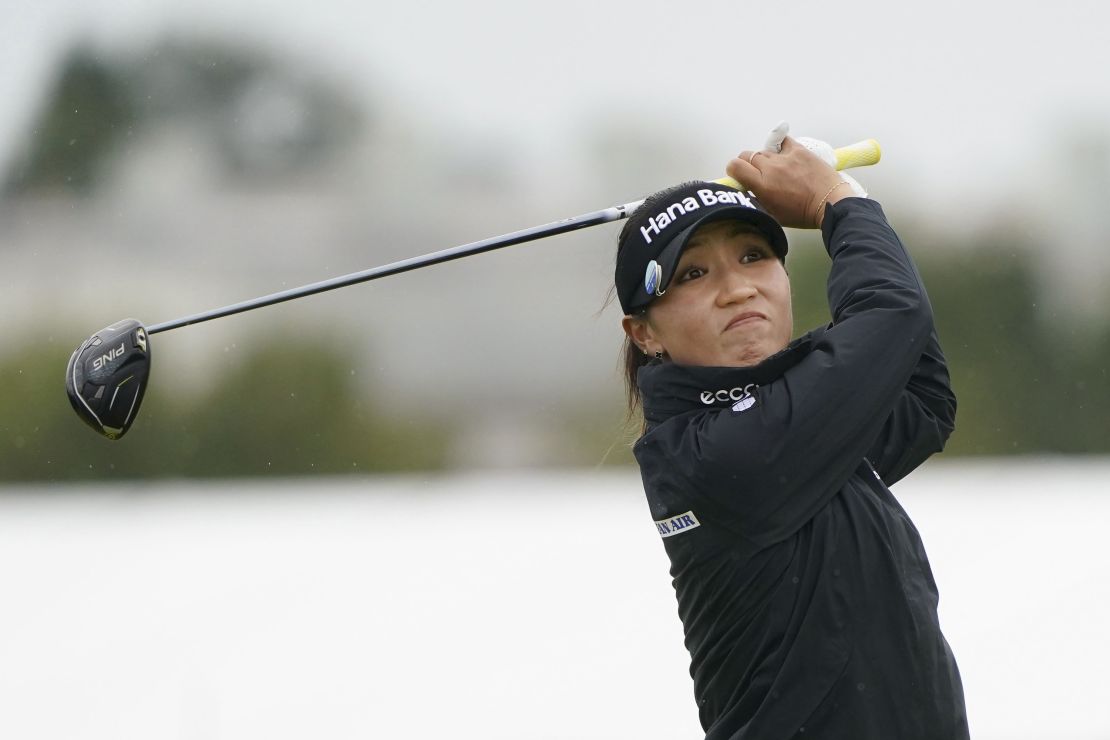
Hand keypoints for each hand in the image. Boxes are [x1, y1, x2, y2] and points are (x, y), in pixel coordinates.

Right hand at [727, 136, 849, 228]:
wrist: (830, 203)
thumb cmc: (802, 213)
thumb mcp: (772, 214)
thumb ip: (755, 200)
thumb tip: (746, 191)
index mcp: (762, 185)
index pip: (735, 166)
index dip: (733, 170)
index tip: (738, 176)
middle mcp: (771, 167)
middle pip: (747, 155)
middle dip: (747, 164)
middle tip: (757, 174)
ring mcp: (785, 156)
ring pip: (764, 150)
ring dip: (765, 159)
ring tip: (776, 169)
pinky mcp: (799, 150)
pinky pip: (782, 141)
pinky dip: (780, 147)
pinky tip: (784, 156)